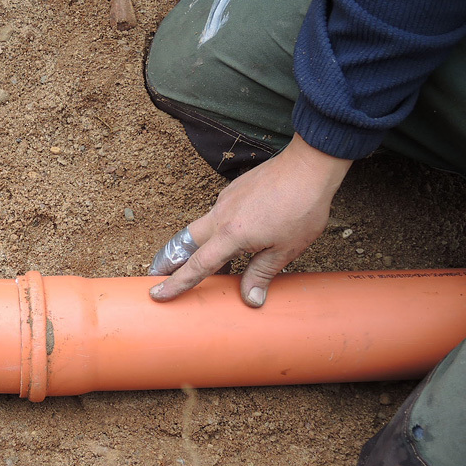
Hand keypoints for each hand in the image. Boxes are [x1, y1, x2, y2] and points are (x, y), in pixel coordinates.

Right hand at [149, 134, 351, 306]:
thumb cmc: (301, 208)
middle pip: (185, 242)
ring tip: (198, 262)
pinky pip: (217, 215)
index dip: (176, 283)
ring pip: (200, 228)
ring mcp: (225, 201)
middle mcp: (221, 217)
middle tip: (157, 275)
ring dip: (194, 246)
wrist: (308, 166)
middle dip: (169, 260)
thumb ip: (262, 274)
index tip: (157, 294)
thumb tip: (250, 300)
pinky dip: (215, 231)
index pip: (197, 266)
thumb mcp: (286, 249)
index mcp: (231, 235)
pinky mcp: (233, 191)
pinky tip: (232, 236)